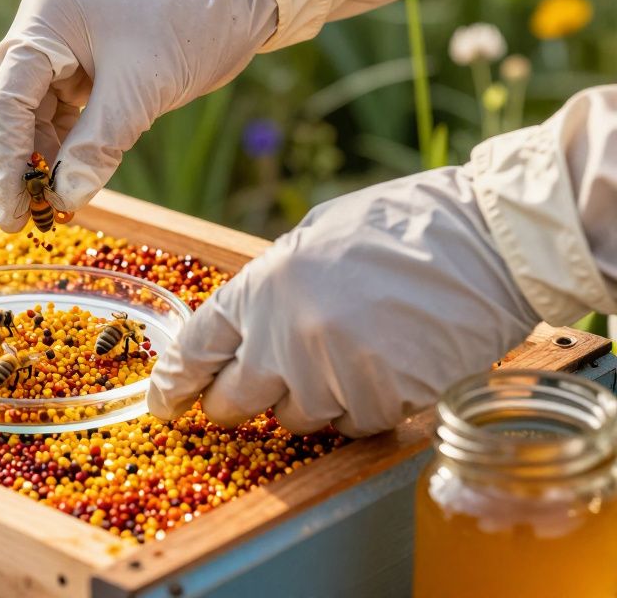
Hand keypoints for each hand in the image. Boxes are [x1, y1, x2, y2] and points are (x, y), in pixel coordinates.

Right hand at [0, 0, 276, 231]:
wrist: (234, 2)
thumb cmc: (189, 28)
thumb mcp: (141, 92)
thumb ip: (96, 146)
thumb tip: (62, 199)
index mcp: (44, 20)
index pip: (4, 97)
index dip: (2, 158)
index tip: (11, 209)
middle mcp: (38, 32)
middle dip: (5, 163)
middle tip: (16, 218)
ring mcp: (54, 52)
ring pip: (22, 118)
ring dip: (32, 163)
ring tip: (47, 209)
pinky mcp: (75, 72)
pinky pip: (51, 119)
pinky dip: (56, 153)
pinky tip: (65, 185)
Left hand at [146, 167, 540, 437]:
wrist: (487, 239)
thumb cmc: (401, 227)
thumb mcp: (313, 240)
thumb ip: (271, 288)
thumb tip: (246, 331)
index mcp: (261, 287)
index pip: (196, 349)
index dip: (175, 383)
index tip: (166, 403)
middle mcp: (285, 336)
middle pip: (233, 401)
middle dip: (234, 403)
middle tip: (250, 396)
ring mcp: (333, 373)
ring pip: (296, 420)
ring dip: (311, 402)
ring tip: (348, 356)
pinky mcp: (381, 401)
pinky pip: (352, 426)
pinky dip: (363, 408)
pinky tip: (387, 368)